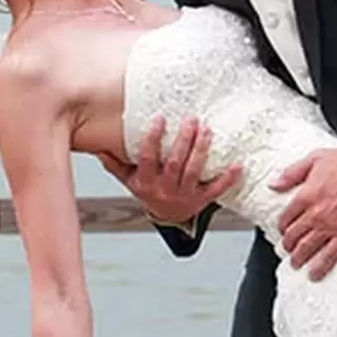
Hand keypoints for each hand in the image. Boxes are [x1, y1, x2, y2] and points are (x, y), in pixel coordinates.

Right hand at [97, 116, 241, 224]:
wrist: (168, 217)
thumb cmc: (149, 191)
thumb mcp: (130, 180)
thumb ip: (116, 164)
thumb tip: (98, 148)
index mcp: (147, 182)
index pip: (148, 158)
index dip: (152, 139)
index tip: (159, 118)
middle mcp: (165, 189)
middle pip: (175, 163)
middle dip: (183, 141)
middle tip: (192, 119)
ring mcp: (185, 195)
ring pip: (194, 171)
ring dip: (202, 151)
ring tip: (208, 130)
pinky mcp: (203, 200)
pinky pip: (217, 189)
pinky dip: (228, 178)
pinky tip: (238, 165)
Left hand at [271, 144, 336, 280]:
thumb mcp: (314, 159)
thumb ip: (291, 174)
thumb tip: (273, 184)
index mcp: (305, 195)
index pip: (285, 218)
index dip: (282, 226)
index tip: (283, 229)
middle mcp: (315, 214)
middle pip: (294, 236)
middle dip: (288, 244)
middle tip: (288, 248)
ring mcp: (331, 227)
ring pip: (307, 249)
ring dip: (298, 258)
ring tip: (296, 263)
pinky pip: (330, 257)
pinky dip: (320, 267)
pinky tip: (314, 274)